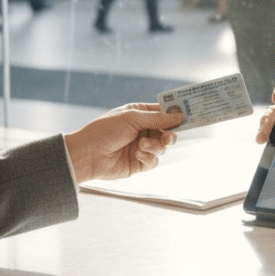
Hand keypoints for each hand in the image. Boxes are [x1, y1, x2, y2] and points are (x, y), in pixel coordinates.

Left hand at [63, 103, 182, 181]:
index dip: (174, 114)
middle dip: (169, 134)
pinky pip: (154, 160)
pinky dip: (148, 156)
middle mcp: (142, 130)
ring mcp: (141, 147)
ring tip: (144, 144)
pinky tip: (137, 153)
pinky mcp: (139, 163)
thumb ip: (157, 119)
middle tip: (169, 137)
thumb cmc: (105, 130)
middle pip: (166, 132)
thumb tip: (179, 116)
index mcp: (139, 114)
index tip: (187, 115)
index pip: (162, 112)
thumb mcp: (132, 118)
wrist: (87, 155)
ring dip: (156, 145)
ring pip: (162, 147)